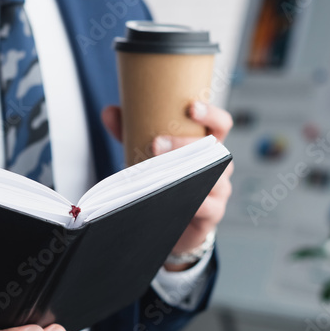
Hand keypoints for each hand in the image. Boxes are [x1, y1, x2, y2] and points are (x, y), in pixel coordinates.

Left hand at [101, 100, 233, 270]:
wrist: (172, 223)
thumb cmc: (166, 181)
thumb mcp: (147, 154)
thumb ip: (130, 133)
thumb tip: (109, 112)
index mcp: (207, 146)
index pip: (220, 125)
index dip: (211, 114)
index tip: (191, 107)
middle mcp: (218, 165)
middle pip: (214, 149)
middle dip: (184, 143)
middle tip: (156, 143)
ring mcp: (219, 190)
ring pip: (213, 177)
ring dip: (187, 172)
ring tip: (160, 171)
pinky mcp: (213, 213)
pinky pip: (208, 206)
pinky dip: (192, 201)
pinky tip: (173, 197)